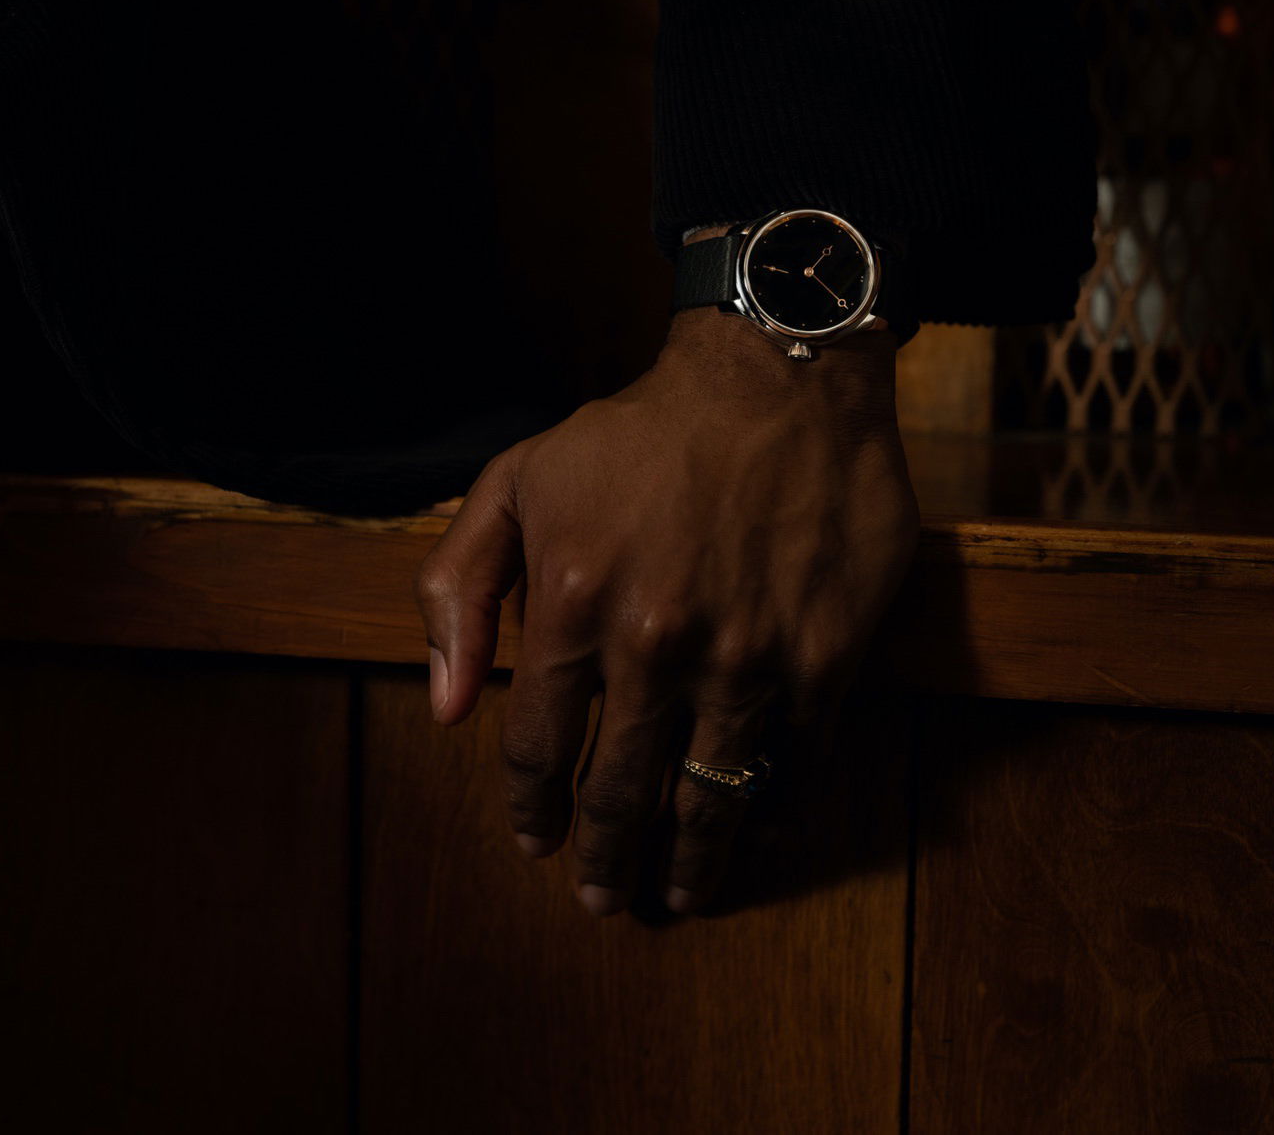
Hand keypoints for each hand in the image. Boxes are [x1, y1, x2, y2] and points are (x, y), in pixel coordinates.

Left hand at [414, 307, 918, 916]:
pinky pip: (795, 764)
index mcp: (573, 602)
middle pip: (619, 791)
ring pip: (709, 797)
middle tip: (603, 896)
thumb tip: (448, 708)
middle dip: (604, 857)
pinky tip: (755, 833)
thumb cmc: (638, 432)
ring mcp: (748, 656)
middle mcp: (657, 643)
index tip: (534, 840)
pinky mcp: (825, 656)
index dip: (531, 807)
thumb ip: (459, 591)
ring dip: (690, 863)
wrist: (779, 376)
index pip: (537, 746)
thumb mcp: (517, 482)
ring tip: (679, 896)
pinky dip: (771, 812)